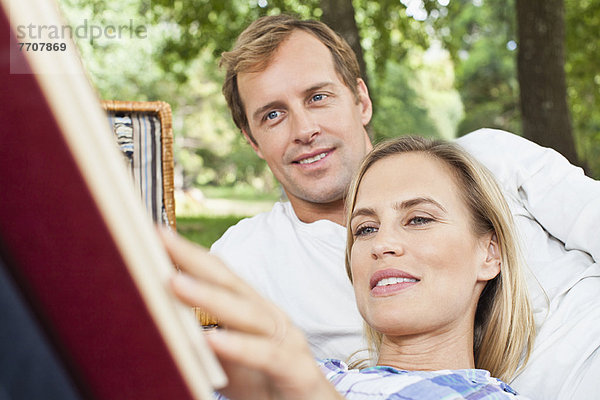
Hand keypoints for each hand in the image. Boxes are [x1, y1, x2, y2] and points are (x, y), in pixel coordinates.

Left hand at [159, 231, 343, 399]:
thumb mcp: (228, 361)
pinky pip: (267, 356)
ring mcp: (288, 342)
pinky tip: (212, 339)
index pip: (219, 276)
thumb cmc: (267, 386)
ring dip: (210, 297)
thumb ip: (204, 340)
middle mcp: (272, 319)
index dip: (189, 255)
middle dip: (195, 260)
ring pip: (248, 314)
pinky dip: (240, 346)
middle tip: (160, 239)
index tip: (155, 235)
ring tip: (175, 284)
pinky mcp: (299, 371)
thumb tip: (164, 318)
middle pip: (231, 283)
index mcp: (254, 313)